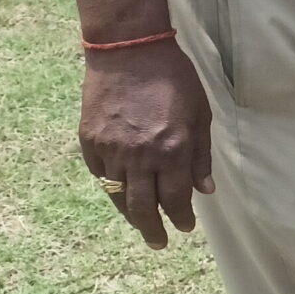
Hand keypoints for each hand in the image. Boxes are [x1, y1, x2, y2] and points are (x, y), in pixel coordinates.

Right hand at [79, 40, 214, 249]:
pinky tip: (121, 194)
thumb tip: (205, 191)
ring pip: (119, 195)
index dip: (181, 217)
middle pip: (144, 207)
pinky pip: (100, 174)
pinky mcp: (89, 141)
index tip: (185, 227)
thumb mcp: (201, 115)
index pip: (176, 199)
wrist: (129, 51)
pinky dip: (111, 188)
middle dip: (153, 229)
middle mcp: (141, 156)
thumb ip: (201, 156)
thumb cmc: (173, 79)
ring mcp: (111, 149)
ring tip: (140, 224)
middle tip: (159, 242)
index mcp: (172, 150)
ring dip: (131, 214)